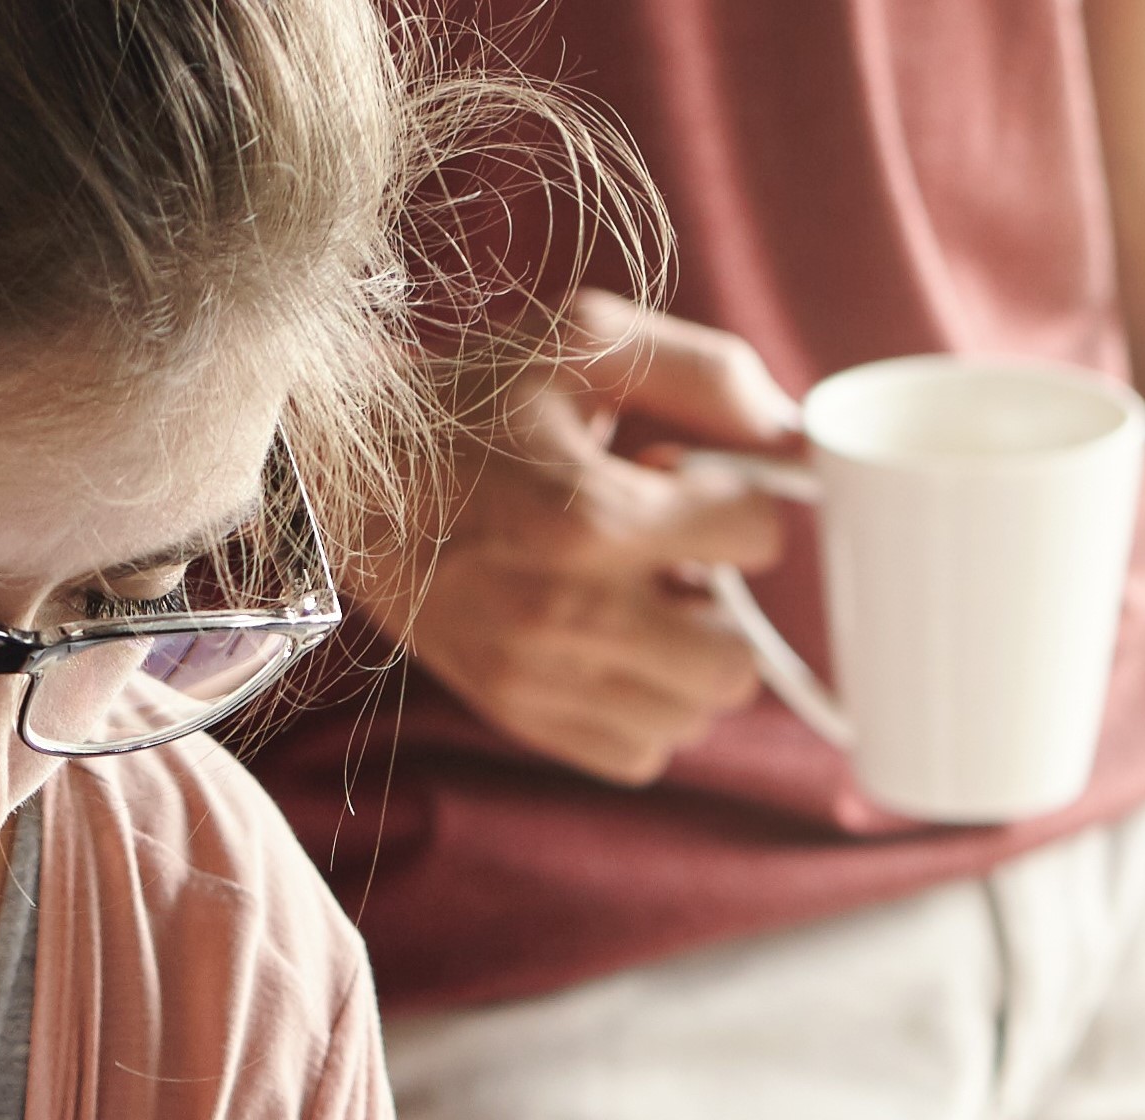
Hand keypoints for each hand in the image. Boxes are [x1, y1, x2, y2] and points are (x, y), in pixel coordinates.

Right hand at [365, 288, 801, 786]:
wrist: (350, 476)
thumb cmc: (474, 401)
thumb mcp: (584, 341)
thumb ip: (706, 373)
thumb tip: (795, 438)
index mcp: (589, 515)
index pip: (755, 539)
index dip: (739, 505)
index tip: (686, 483)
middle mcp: (565, 614)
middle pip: (736, 659)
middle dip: (723, 602)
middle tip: (669, 557)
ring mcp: (539, 677)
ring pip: (694, 713)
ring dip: (686, 658)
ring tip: (633, 599)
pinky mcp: (520, 715)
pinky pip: (641, 754)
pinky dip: (646, 708)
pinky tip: (611, 647)